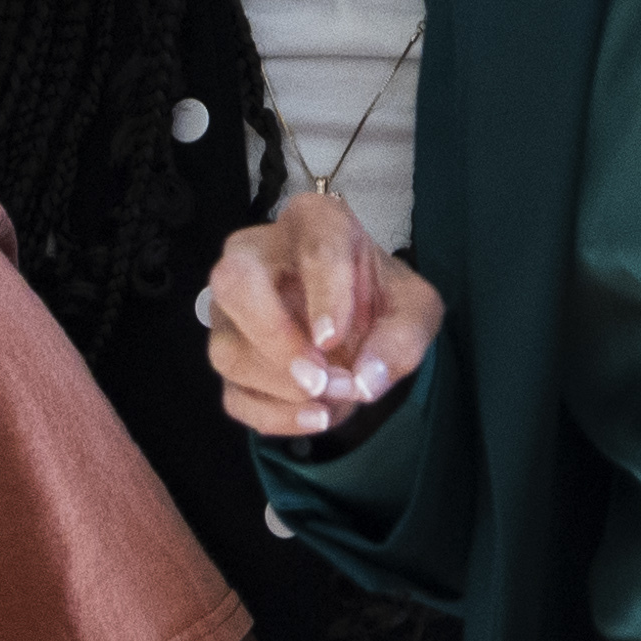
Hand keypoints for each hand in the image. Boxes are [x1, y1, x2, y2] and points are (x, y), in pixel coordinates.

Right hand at [205, 191, 440, 437]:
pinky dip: (272, 416)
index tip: (333, 338)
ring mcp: (232, 309)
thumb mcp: (415, 309)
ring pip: (226, 349)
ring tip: (333, 400)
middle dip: (274, 338)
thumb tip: (365, 381)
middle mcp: (256, 256)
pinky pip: (232, 393)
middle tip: (319, 378)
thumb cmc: (382, 297)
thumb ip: (402, 338)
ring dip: (280, 387)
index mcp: (314, 223)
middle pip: (233, 283)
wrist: (362, 318)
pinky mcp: (231, 355)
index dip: (322, 294)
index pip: (312, 246)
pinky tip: (315, 418)